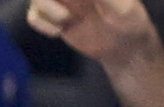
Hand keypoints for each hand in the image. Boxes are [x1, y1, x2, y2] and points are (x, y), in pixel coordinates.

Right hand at [27, 0, 163, 106]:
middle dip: (49, 0)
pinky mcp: (55, 18)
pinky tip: (59, 31)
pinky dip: (42, 23)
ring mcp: (62, 1)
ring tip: (65, 21)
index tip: (73, 3)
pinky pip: (34, 16)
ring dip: (46, 8)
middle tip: (66, 16)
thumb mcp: (121, 6)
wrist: (123, 46)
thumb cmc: (129, 20)